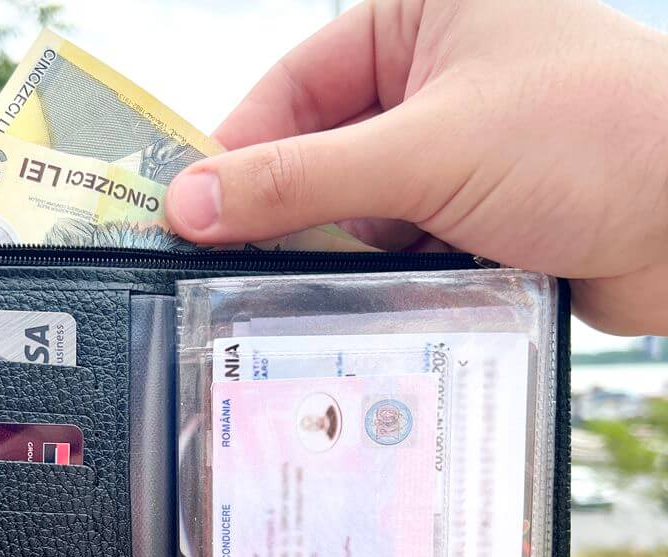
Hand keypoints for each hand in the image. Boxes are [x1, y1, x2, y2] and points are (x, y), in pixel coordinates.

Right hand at [165, 0, 667, 334]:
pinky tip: (363, 307)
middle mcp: (426, 82)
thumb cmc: (594, 142)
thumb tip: (194, 202)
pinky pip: (388, 251)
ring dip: (334, 258)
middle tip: (229, 273)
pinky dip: (373, 281)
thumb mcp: (428, 152)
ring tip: (307, 296)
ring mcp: (446, 154)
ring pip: (348, 215)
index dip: (233, 156)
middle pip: (313, 158)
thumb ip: (301, 181)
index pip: (290, 89)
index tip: (182, 218)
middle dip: (285, 218)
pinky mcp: (463, 217)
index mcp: (415, 20)